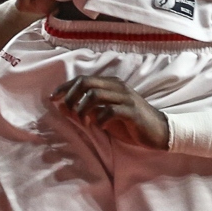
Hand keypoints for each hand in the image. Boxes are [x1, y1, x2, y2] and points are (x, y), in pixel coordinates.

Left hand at [51, 76, 168, 149]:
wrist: (158, 132)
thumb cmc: (130, 124)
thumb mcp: (105, 116)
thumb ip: (86, 110)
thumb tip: (62, 106)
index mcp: (110, 84)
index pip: (82, 79)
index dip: (65, 87)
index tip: (52, 98)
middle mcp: (117, 87)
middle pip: (86, 82)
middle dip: (71, 96)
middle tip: (68, 111)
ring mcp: (125, 98)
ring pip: (96, 94)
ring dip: (83, 108)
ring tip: (83, 121)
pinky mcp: (132, 111)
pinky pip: (111, 110)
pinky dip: (100, 119)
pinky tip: (100, 126)